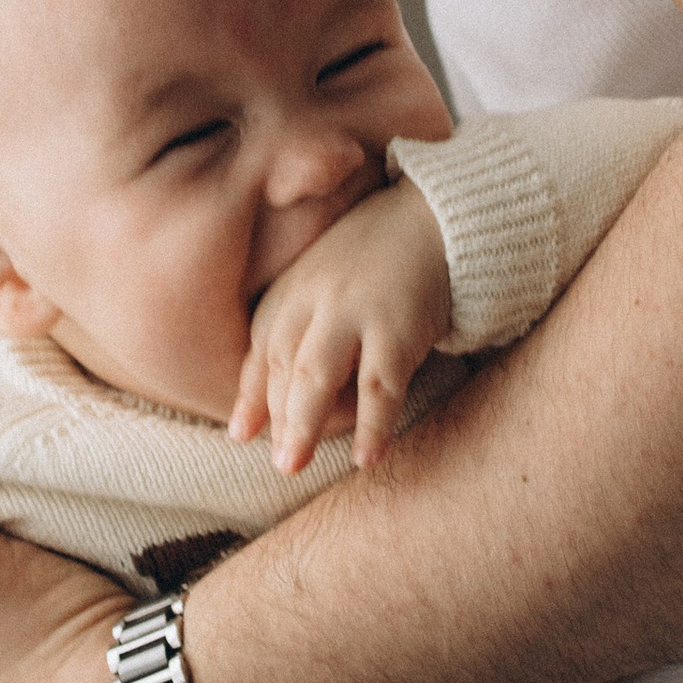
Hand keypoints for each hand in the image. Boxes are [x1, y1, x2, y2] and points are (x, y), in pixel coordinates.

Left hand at [230, 180, 452, 472]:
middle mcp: (315, 300)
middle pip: (284, 366)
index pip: (264, 350)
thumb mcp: (328, 282)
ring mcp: (354, 312)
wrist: (440, 217)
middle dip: (275, 416)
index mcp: (295, 290)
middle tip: (278, 463)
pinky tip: (365, 458)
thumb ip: (301, 324)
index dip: (250, 394)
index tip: (241, 435)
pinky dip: (370, 425)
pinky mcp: (397, 328)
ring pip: (315, 376)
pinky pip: (379, 387)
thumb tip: (281, 380)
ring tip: (291, 466)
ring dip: (300, 424)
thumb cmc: (381, 260)